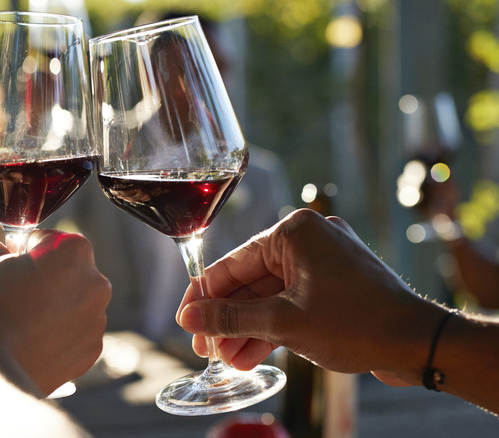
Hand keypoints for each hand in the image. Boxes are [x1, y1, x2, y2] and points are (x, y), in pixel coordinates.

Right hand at [0, 230, 110, 394]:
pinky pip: (77, 333)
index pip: (52, 239)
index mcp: (74, 251)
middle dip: (48, 277)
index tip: (13, 259)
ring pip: (76, 303)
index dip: (28, 247)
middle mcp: (96, 282)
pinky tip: (33, 341)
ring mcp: (97, 319)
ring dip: (56, 306)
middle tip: (16, 291)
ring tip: (23, 321)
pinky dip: (60, 334)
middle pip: (70, 271)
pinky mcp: (92, 351)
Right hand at [176, 209, 445, 385]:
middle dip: (228, 320)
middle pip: (249, 282)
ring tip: (228, 362)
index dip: (204, 297)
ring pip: (269, 297)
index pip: (231, 264)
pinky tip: (250, 356)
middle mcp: (307, 240)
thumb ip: (231, 317)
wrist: (417, 343)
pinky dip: (272, 328)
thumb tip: (190, 319)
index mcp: (294, 232)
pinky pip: (290, 303)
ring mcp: (321, 263)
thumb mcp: (284, 322)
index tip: (185, 321)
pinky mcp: (332, 286)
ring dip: (247, 329)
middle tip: (206, 350)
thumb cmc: (357, 322)